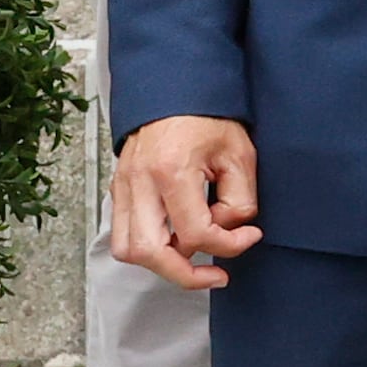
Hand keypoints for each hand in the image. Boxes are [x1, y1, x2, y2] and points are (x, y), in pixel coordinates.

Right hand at [110, 116, 262, 289]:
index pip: (196, 233)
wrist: (173, 91)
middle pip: (148, 253)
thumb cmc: (206, 117)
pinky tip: (175, 240)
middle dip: (184, 274)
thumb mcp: (239, 154)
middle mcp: (139, 183)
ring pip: (127, 250)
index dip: (229, 245)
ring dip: (161, 264)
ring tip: (194, 256)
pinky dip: (147, 248)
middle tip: (214, 275)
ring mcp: (123, 188)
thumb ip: (239, 199)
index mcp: (171, 171)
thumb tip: (231, 230)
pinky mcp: (118, 190)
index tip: (248, 237)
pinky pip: (121, 235)